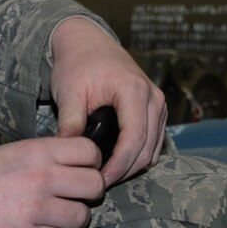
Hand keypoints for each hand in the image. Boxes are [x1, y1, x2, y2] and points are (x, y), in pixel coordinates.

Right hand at [0, 135, 108, 227]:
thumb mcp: (11, 153)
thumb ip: (44, 157)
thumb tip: (75, 165)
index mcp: (39, 151)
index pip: (90, 151)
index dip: (91, 163)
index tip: (82, 171)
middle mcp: (43, 177)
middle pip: (94, 185)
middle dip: (88, 193)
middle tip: (73, 197)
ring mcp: (36, 208)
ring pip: (81, 216)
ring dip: (70, 218)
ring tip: (50, 215)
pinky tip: (28, 227)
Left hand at [47, 18, 166, 184]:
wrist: (87, 43)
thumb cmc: (77, 64)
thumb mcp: (68, 92)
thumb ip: (70, 122)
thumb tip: (68, 154)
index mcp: (134, 90)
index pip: (134, 139)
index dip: (119, 165)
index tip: (100, 180)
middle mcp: (153, 98)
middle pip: (147, 148)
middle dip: (125, 171)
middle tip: (98, 183)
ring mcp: (159, 103)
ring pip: (153, 148)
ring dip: (132, 166)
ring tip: (105, 174)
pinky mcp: (157, 109)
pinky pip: (154, 141)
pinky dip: (138, 155)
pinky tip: (116, 162)